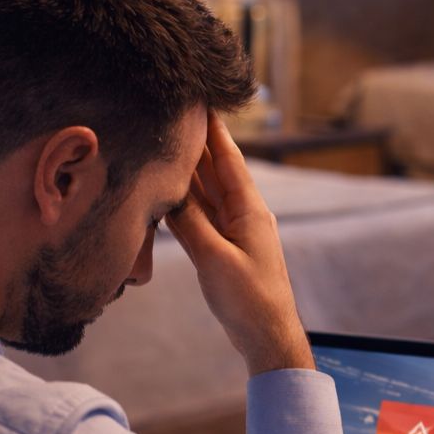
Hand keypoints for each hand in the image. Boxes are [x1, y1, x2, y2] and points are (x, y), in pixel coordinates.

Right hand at [166, 111, 314, 373]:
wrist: (267, 337)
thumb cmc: (248, 300)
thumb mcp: (215, 259)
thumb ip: (189, 223)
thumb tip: (165, 189)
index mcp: (249, 209)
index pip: (228, 157)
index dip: (212, 128)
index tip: (199, 96)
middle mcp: (243, 213)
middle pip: (215, 169)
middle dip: (195, 140)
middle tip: (174, 109)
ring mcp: (234, 230)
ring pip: (206, 191)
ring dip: (188, 167)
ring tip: (166, 137)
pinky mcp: (224, 247)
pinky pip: (200, 214)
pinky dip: (185, 198)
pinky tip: (169, 185)